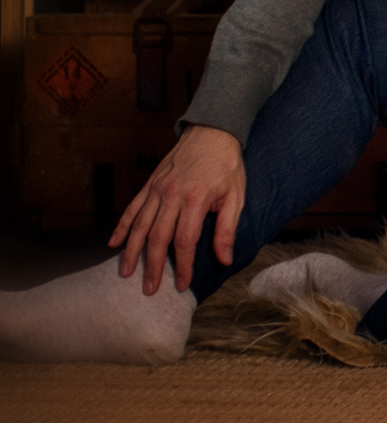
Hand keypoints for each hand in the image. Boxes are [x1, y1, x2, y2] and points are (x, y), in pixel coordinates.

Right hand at [110, 125, 244, 294]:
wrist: (212, 133)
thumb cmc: (227, 166)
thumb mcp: (236, 196)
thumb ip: (227, 229)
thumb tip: (224, 259)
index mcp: (195, 200)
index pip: (184, 241)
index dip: (181, 265)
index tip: (181, 284)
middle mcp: (171, 196)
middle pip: (157, 238)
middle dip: (152, 266)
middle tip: (149, 289)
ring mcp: (156, 190)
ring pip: (139, 226)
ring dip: (131, 252)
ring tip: (126, 273)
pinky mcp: (149, 184)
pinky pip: (132, 208)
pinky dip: (121, 227)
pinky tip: (114, 244)